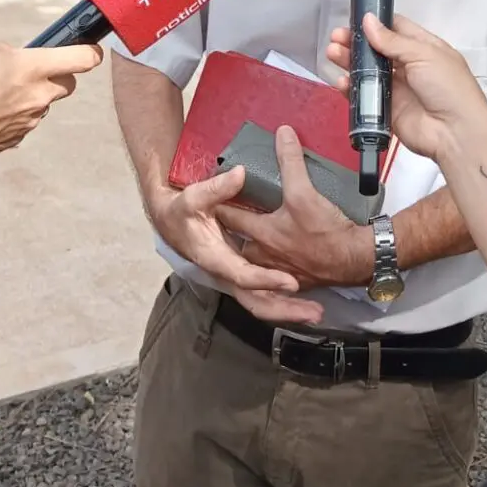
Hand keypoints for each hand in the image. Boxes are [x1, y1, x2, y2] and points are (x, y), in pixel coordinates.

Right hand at [150, 168, 317, 322]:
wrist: (170, 223)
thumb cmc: (180, 212)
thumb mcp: (193, 197)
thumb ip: (216, 188)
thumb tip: (240, 174)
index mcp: (215, 258)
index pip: (243, 276)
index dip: (267, 280)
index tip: (291, 283)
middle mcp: (226, 274)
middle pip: (257, 302)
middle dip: (285, 310)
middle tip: (315, 312)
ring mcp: (234, 276)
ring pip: (262, 303)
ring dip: (288, 310)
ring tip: (317, 312)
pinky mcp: (241, 274)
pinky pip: (263, 295)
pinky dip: (282, 302)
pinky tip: (304, 302)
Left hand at [215, 126, 370, 306]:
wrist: (355, 260)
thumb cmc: (326, 231)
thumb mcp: (304, 192)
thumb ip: (290, 162)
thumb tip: (282, 133)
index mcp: (262, 233)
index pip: (229, 216)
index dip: (219, 204)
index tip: (212, 195)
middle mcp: (265, 255)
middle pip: (239, 242)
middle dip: (233, 230)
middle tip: (231, 213)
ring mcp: (280, 270)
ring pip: (257, 259)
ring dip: (254, 247)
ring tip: (256, 233)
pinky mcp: (298, 279)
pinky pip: (277, 272)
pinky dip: (274, 263)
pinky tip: (282, 253)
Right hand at [327, 13, 486, 162]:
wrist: (455, 132)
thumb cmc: (448, 87)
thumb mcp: (424, 54)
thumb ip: (393, 40)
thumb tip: (368, 20)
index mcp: (423, 48)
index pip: (396, 29)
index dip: (376, 23)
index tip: (354, 18)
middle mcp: (409, 66)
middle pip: (377, 50)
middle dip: (356, 42)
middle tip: (336, 37)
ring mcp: (397, 88)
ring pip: (367, 71)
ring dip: (349, 62)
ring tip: (332, 53)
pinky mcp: (386, 109)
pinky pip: (365, 96)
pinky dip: (351, 88)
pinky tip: (341, 81)